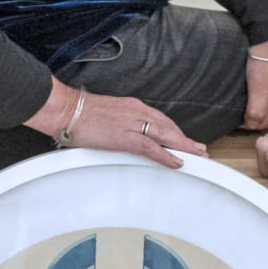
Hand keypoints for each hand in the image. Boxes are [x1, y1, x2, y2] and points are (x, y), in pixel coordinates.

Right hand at [25, 84, 207, 167]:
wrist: (67, 109)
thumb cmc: (80, 113)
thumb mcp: (106, 115)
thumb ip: (119, 122)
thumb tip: (122, 133)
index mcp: (132, 106)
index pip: (160, 118)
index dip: (174, 130)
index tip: (184, 138)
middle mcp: (137, 112)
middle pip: (168, 126)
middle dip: (185, 139)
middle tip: (200, 149)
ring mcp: (132, 124)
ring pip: (166, 135)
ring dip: (184, 146)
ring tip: (197, 155)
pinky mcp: (125, 137)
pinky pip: (152, 148)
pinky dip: (167, 155)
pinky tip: (177, 162)